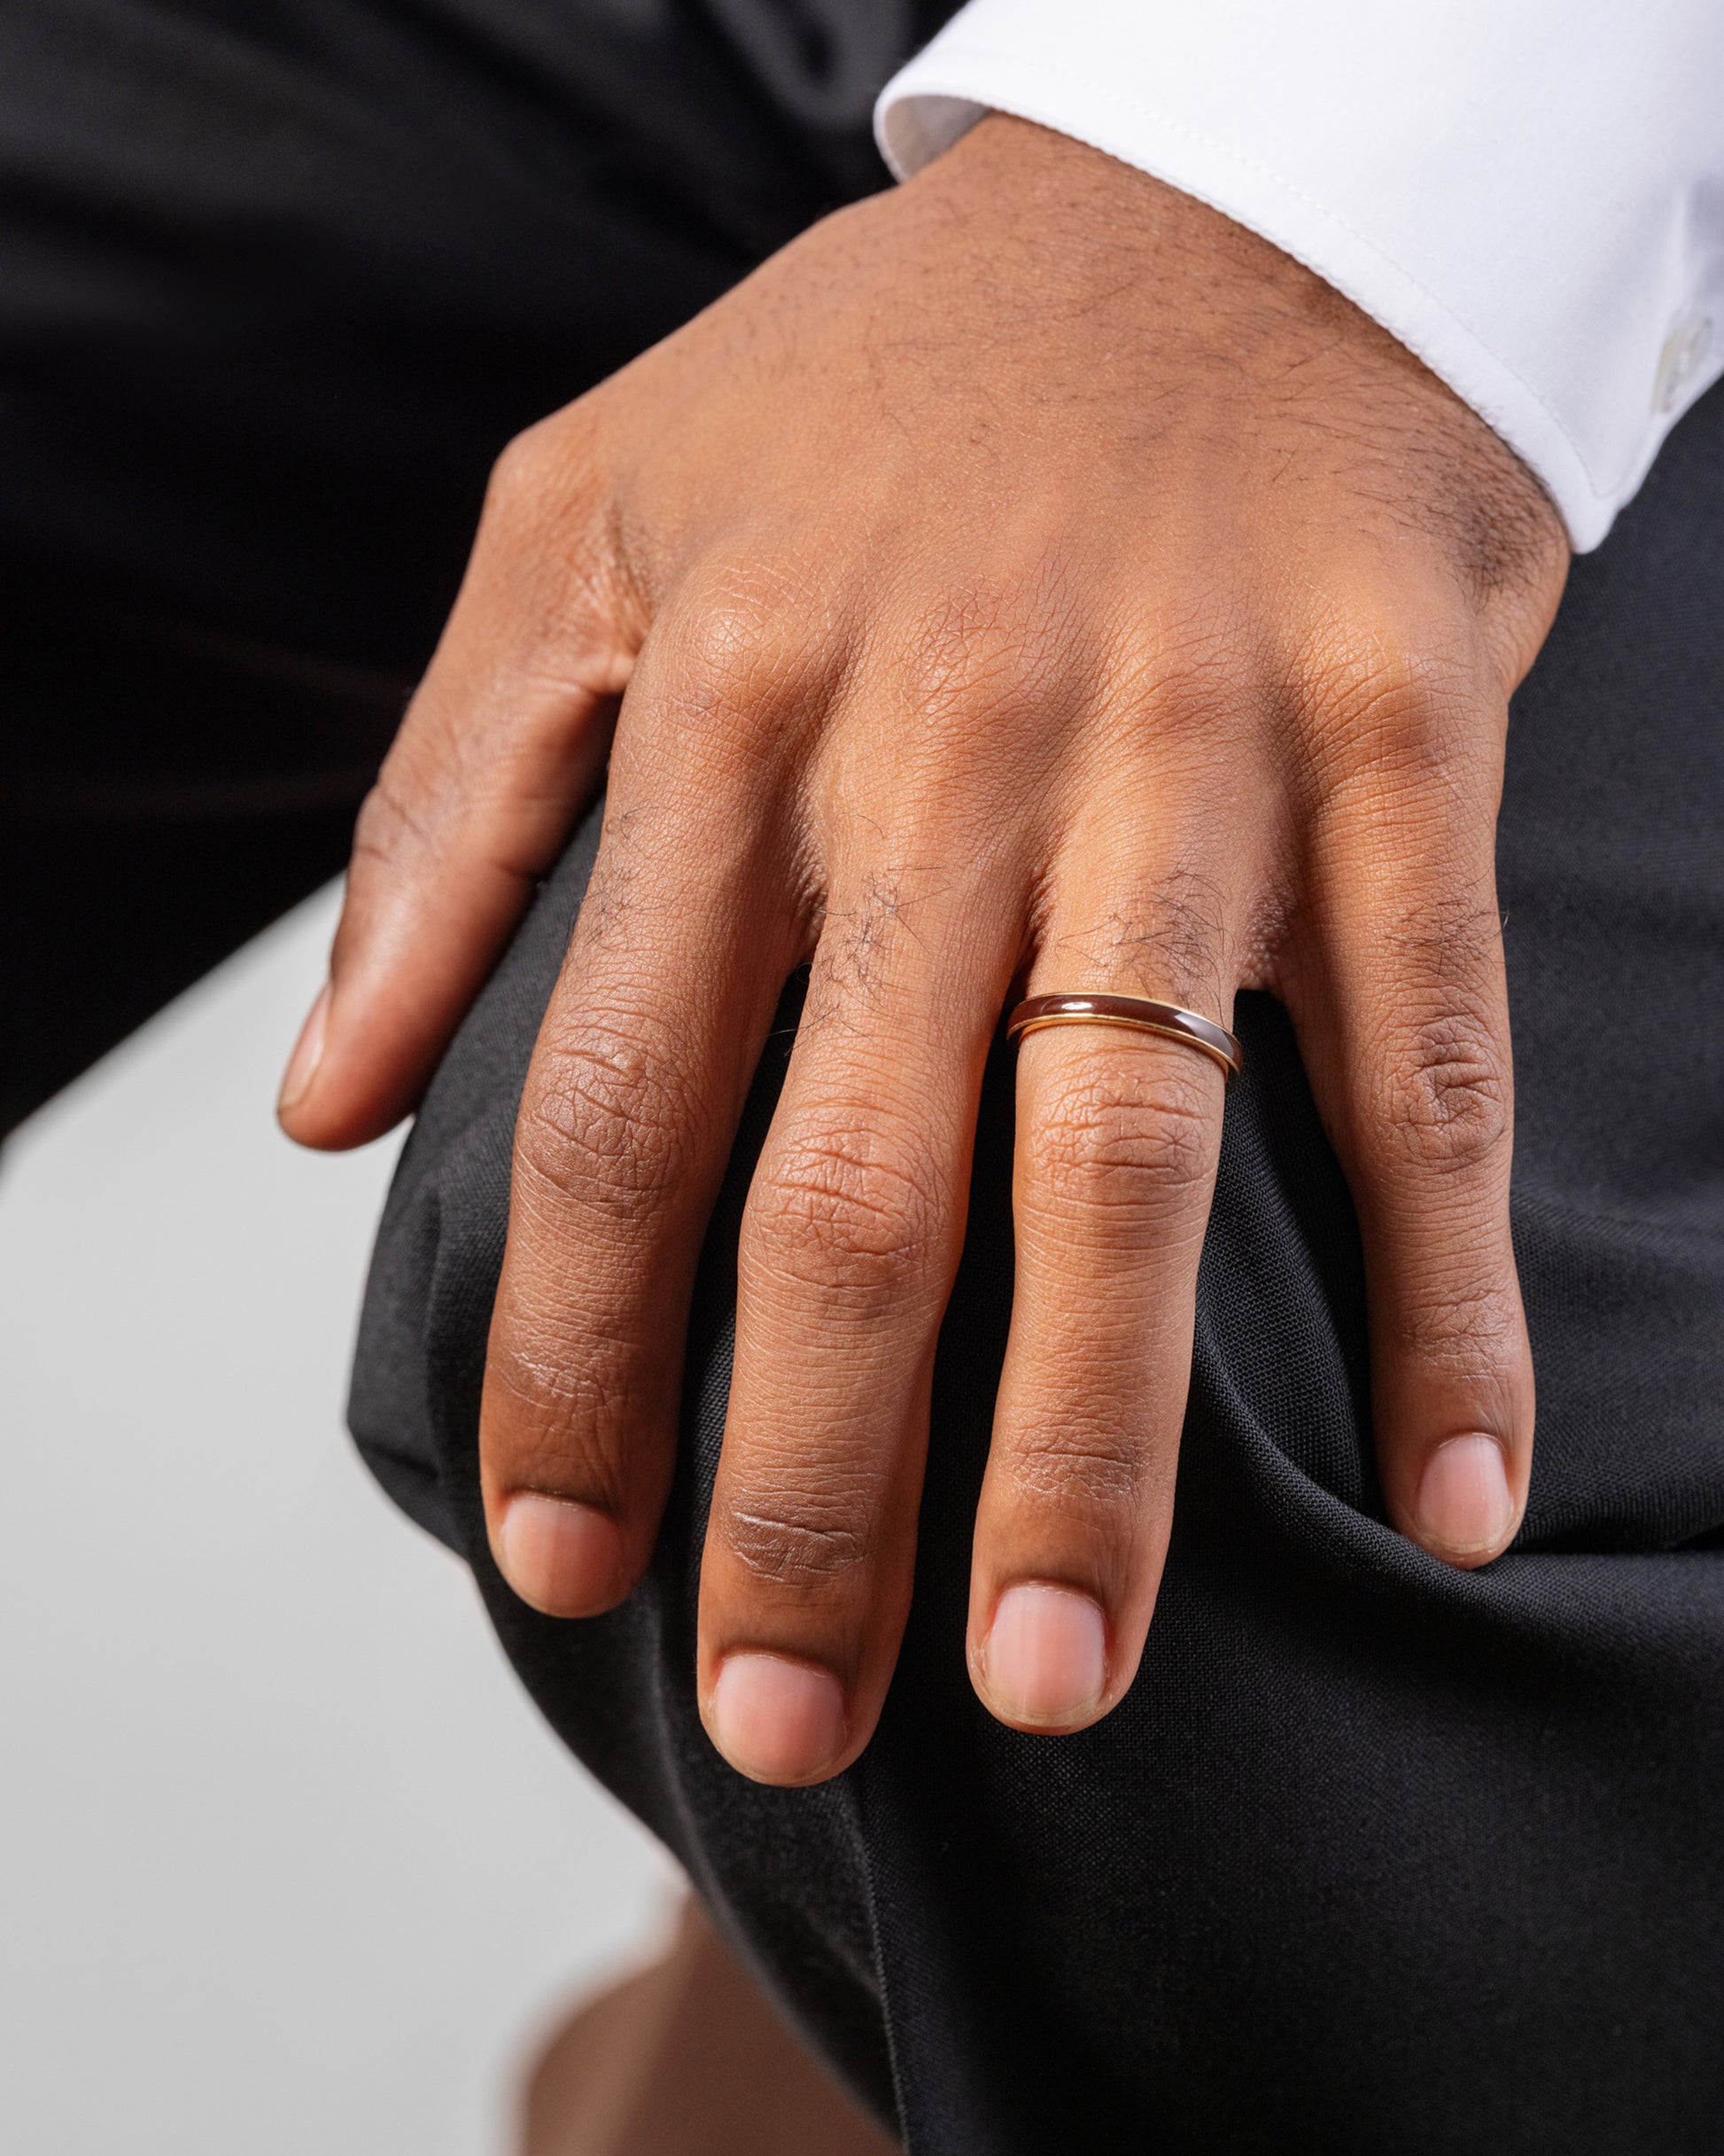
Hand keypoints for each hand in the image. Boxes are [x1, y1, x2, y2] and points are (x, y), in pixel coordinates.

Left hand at [280, 116, 1567, 1784]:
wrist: (1216, 192)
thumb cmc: (886, 384)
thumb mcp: (588, 520)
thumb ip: (443, 803)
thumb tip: (328, 1098)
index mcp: (734, 714)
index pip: (611, 1110)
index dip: (571, 1364)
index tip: (560, 1568)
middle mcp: (950, 765)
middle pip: (856, 1190)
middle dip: (807, 1484)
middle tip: (789, 1721)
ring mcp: (1189, 766)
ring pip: (1127, 1164)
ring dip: (1092, 1447)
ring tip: (1066, 1684)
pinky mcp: (1400, 756)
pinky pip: (1428, 1059)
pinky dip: (1450, 1286)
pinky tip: (1452, 1496)